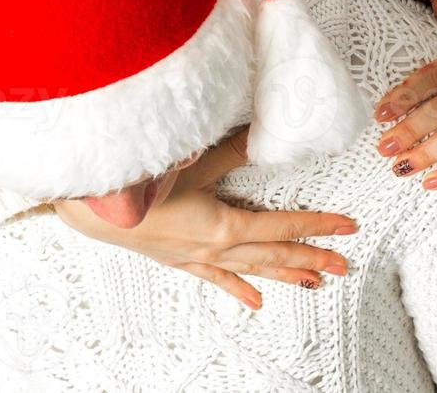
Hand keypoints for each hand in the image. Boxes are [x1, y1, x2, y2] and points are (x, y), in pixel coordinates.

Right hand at [51, 125, 356, 309]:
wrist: (90, 209)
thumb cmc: (137, 185)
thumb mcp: (192, 160)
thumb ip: (232, 149)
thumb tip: (264, 134)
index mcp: (224, 226)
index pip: (283, 227)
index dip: (317, 226)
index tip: (346, 227)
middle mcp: (216, 248)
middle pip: (274, 254)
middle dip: (312, 257)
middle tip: (344, 263)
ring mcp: (198, 257)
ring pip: (252, 270)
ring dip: (285, 275)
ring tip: (315, 284)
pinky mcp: (180, 259)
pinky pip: (217, 279)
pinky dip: (239, 288)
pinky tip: (256, 302)